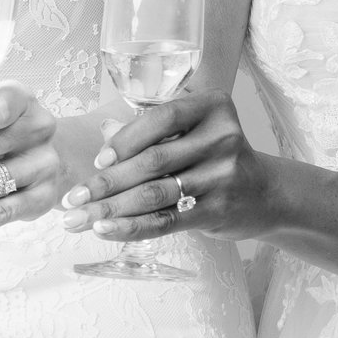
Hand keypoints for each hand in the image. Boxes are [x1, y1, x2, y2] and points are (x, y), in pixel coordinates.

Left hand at [64, 92, 276, 248]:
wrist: (265, 194)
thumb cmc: (215, 158)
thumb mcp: (192, 133)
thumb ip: (151, 130)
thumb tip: (104, 130)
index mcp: (213, 108)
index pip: (160, 118)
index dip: (124, 140)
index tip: (97, 161)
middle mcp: (222, 138)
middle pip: (152, 161)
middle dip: (105, 183)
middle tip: (72, 199)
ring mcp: (223, 175)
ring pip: (153, 194)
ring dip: (109, 210)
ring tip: (77, 220)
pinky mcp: (218, 209)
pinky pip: (165, 220)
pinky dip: (131, 226)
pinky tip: (105, 230)